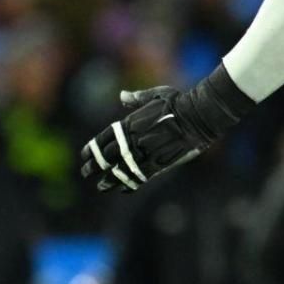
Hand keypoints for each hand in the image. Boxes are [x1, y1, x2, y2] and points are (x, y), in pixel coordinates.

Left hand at [79, 66, 253, 192]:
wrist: (199, 115)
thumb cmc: (179, 102)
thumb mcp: (156, 95)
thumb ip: (137, 99)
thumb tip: (122, 95)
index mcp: (131, 123)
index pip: (104, 137)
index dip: (92, 148)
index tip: (84, 156)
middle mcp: (134, 139)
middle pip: (108, 155)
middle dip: (95, 166)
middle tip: (85, 173)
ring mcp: (146, 152)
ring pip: (121, 169)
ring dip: (110, 179)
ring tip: (100, 187)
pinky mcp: (160, 162)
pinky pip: (141, 176)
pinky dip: (131, 183)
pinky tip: (123, 189)